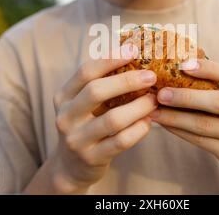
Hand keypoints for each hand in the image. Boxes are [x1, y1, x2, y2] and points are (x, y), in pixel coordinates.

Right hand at [51, 44, 157, 192]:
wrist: (71, 167)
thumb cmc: (86, 125)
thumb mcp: (83, 103)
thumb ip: (101, 83)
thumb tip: (134, 55)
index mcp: (63, 96)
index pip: (86, 71)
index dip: (110, 58)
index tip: (133, 50)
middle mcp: (65, 116)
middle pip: (96, 91)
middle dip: (127, 80)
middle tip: (151, 75)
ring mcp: (76, 139)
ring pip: (112, 119)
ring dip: (139, 107)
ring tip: (154, 100)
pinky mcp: (91, 158)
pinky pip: (121, 141)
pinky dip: (139, 129)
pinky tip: (149, 122)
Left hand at [150, 59, 218, 192]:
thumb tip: (181, 68)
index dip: (209, 68)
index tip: (183, 65)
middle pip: (217, 101)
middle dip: (185, 96)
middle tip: (161, 93)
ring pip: (204, 124)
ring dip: (175, 117)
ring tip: (155, 110)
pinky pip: (201, 141)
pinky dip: (180, 131)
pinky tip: (166, 125)